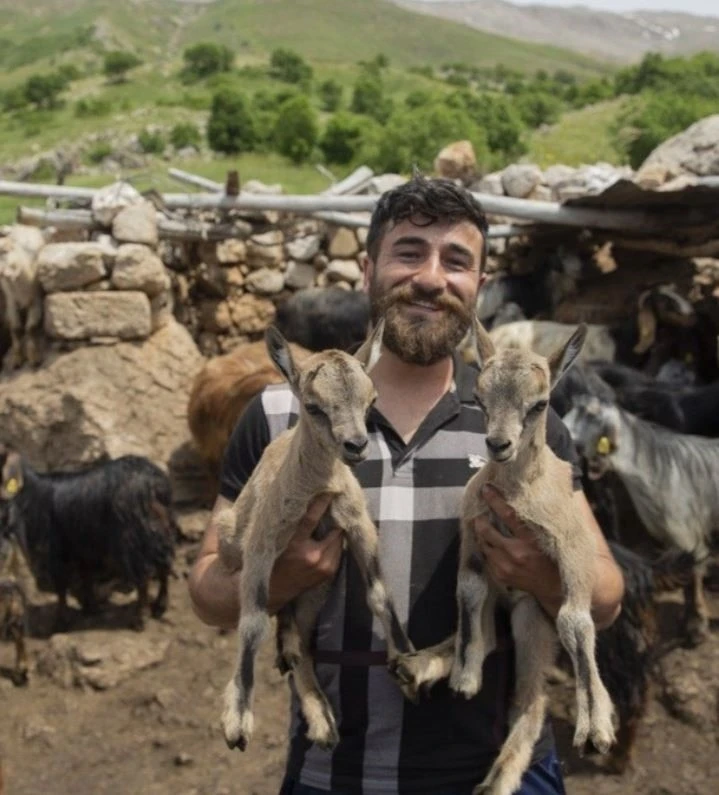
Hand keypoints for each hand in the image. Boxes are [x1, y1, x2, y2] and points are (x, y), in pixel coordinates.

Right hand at [269, 493, 343, 611]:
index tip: (329, 490)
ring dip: (336, 532)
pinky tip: (329, 539)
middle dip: (335, 519)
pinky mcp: (329, 573)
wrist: (273, 590)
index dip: (321, 503)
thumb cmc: (272, 560)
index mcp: (294, 546)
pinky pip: (338, 552)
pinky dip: (335, 543)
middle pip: (334, 530)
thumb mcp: (276, 540)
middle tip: (335, 506)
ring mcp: (323, 567)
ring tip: (332, 523)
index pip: (311, 518)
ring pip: (339, 541)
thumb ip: (291, 524)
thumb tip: (304, 502)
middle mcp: (312, 557)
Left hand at [473, 484, 562, 615]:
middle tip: (479, 511)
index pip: (508, 515)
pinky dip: (486, 549)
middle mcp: (516, 553)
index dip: (495, 500)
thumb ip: (540, 520)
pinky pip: (486, 558)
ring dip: (481, 534)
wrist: (555, 589)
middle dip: (480, 519)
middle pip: (487, 530)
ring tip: (481, 525)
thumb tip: (536, 496)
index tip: (486, 489)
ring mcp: (506, 566)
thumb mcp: (551, 537)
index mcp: (531, 540)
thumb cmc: (555, 558)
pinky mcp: (500, 576)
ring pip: (483, 544)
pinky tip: (489, 543)